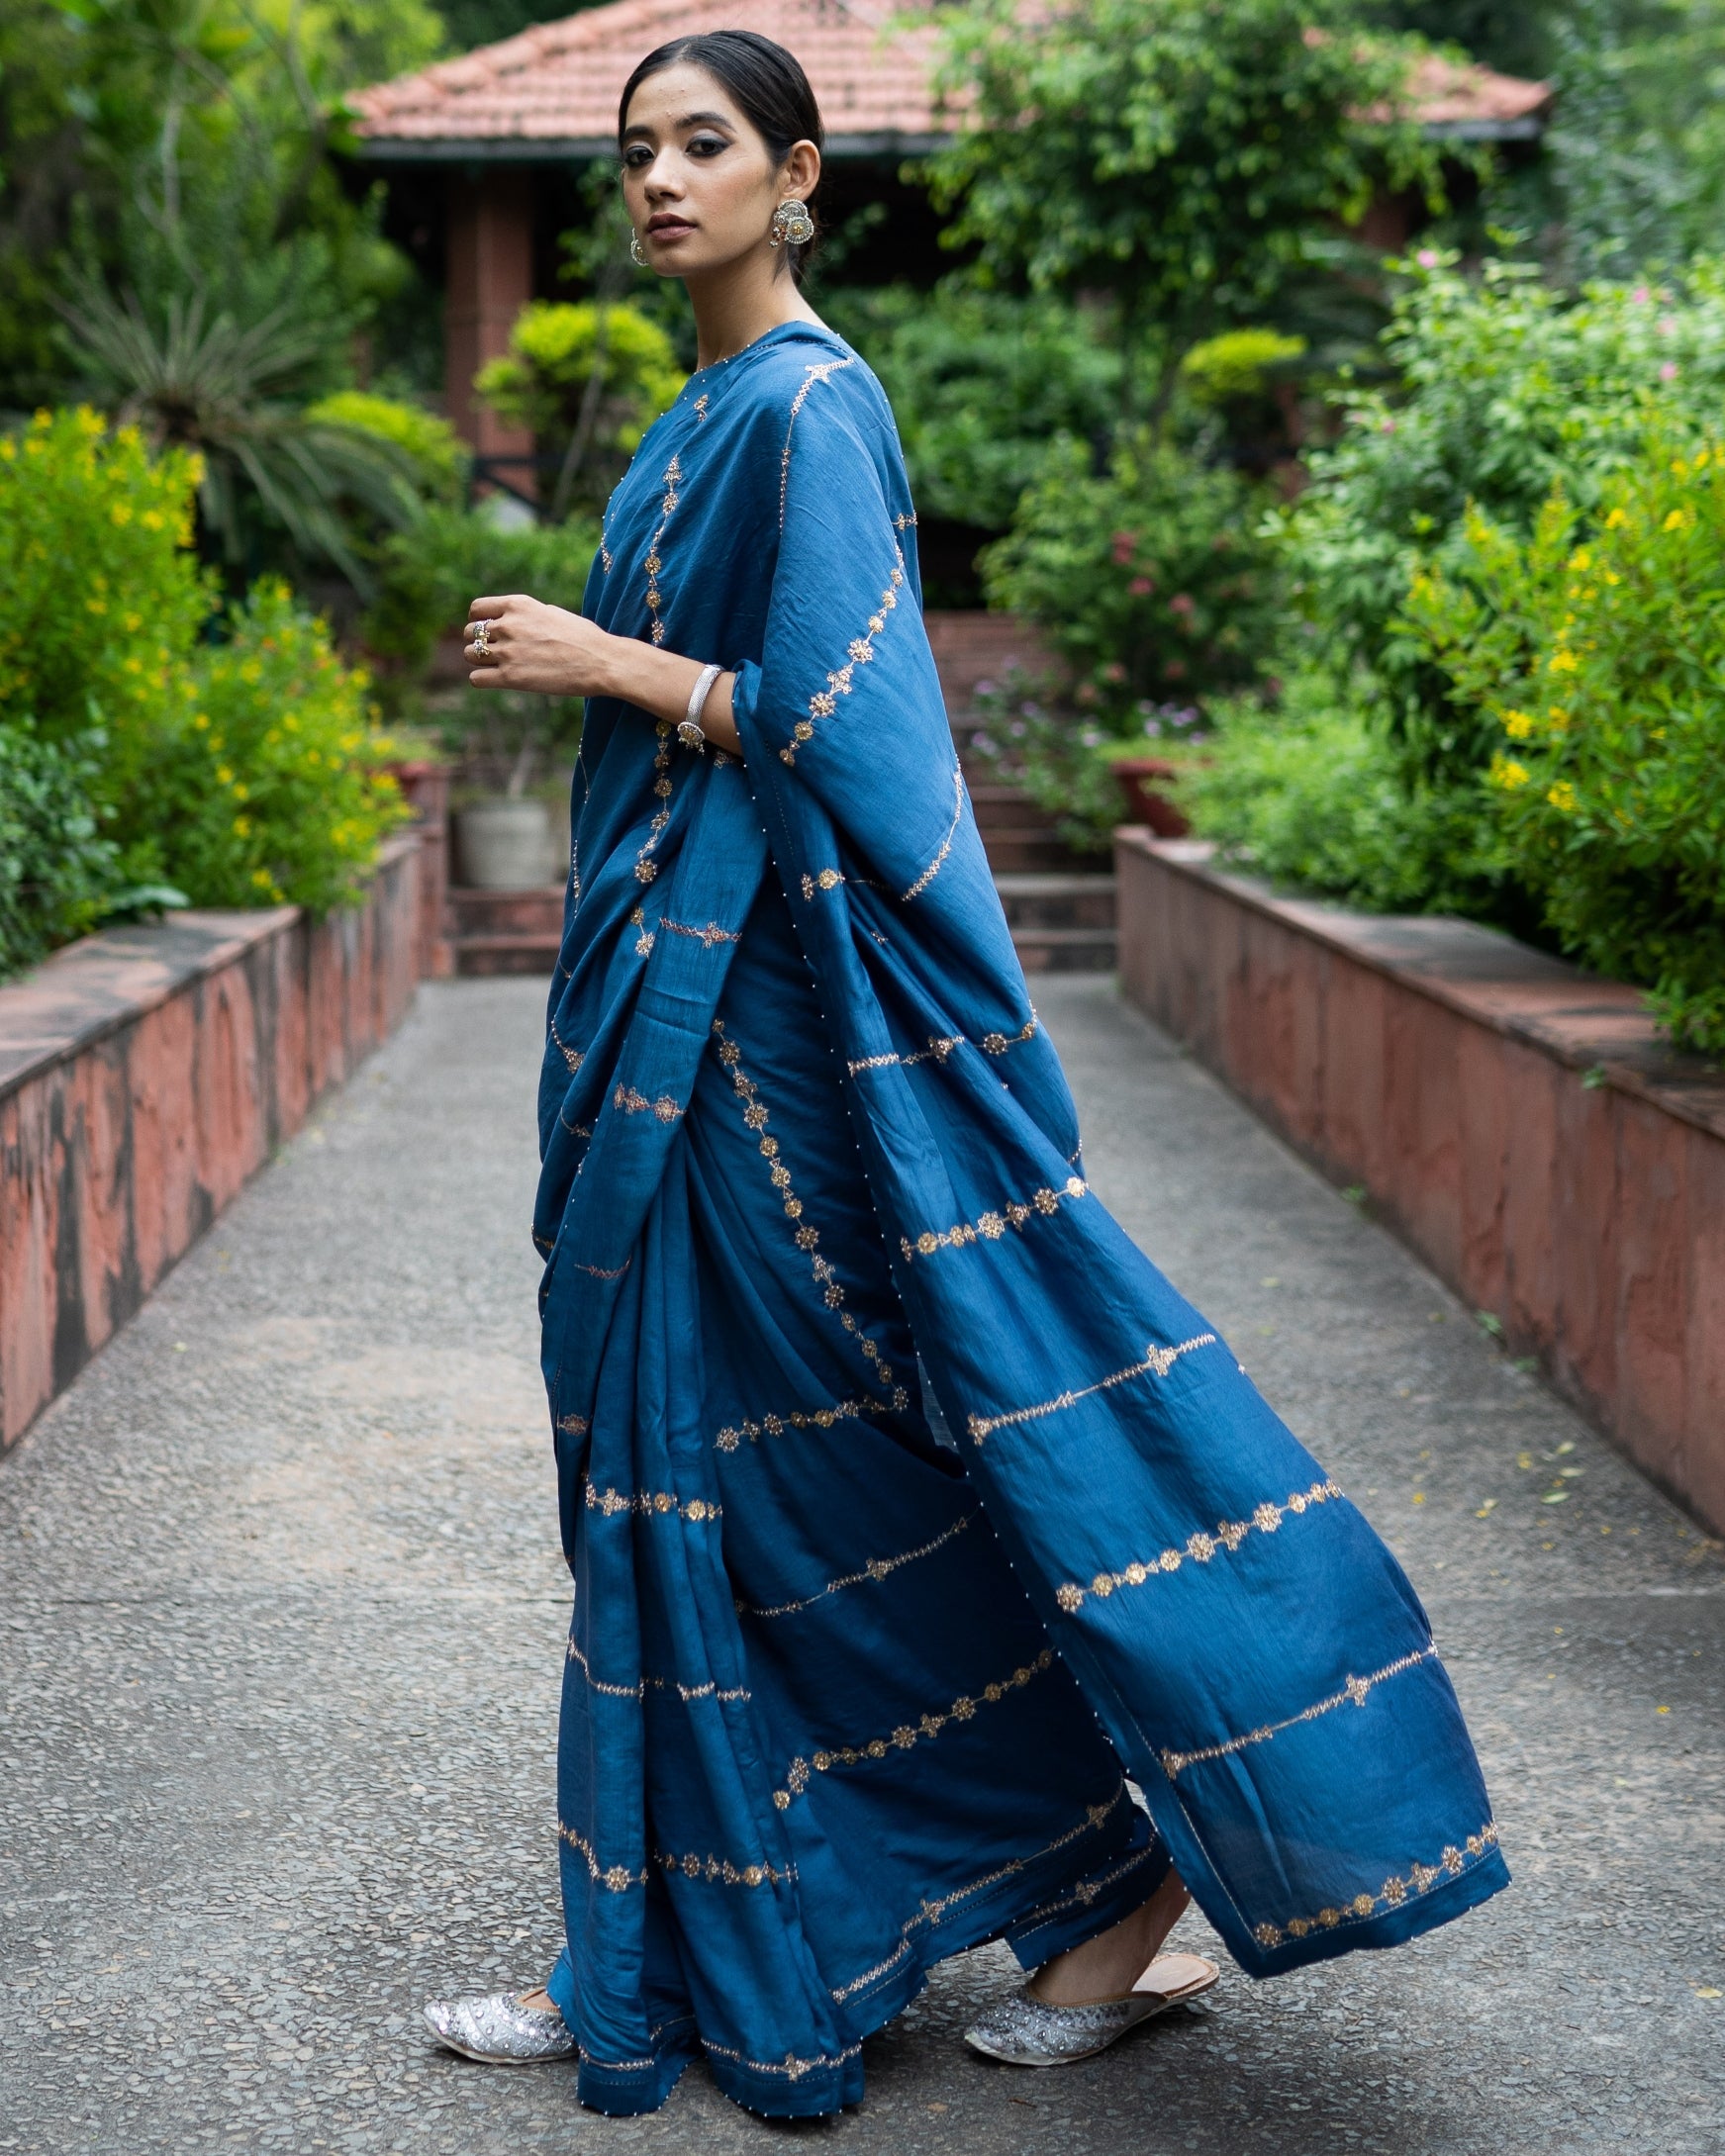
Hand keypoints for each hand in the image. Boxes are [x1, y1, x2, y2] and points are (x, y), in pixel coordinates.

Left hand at [465, 594, 619, 696]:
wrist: (601, 662)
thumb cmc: (583, 638)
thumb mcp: (551, 613)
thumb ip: (525, 616)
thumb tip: (508, 622)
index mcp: (518, 605)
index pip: (477, 609)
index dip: (479, 620)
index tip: (489, 631)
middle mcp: (508, 625)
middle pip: (471, 632)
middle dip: (480, 642)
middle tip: (497, 652)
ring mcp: (507, 651)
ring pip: (470, 655)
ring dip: (480, 661)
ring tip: (499, 666)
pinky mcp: (510, 677)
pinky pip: (476, 678)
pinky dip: (483, 680)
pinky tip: (498, 680)